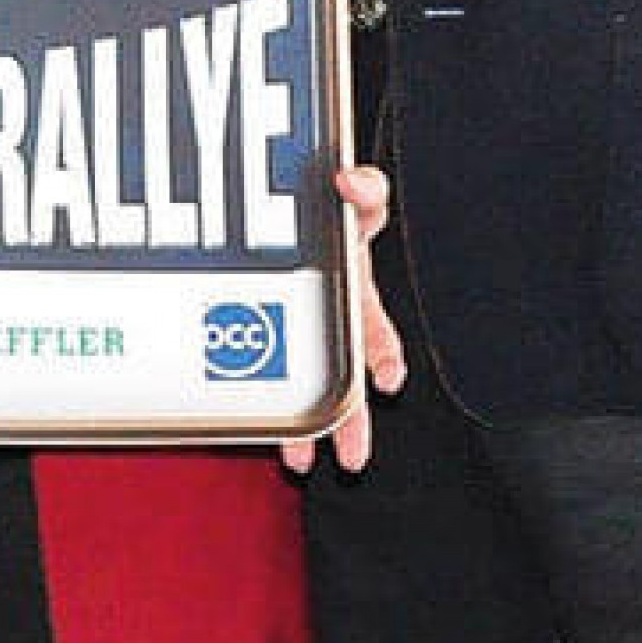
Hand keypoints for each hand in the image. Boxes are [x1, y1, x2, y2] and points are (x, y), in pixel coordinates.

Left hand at [284, 159, 406, 475]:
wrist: (276, 198)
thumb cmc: (320, 208)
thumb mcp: (347, 196)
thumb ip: (362, 188)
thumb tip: (352, 181)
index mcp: (353, 291)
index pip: (375, 330)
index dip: (383, 355)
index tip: (387, 379)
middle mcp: (330, 320)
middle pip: (346, 379)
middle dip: (351, 421)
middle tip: (353, 458)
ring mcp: (297, 331)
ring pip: (306, 389)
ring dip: (305, 427)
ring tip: (300, 461)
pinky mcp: (262, 333)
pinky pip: (262, 377)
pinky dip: (261, 406)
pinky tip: (254, 429)